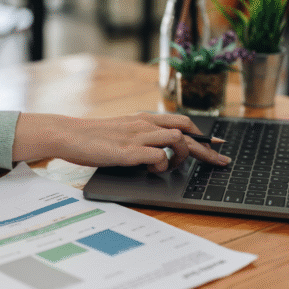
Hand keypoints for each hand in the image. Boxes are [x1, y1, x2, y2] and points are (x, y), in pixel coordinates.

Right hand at [12, 112, 230, 171]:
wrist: (68, 135)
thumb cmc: (91, 137)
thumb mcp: (120, 132)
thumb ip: (139, 136)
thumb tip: (156, 150)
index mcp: (143, 118)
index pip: (181, 121)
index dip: (203, 134)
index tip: (218, 144)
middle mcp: (144, 124)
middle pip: (187, 130)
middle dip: (206, 148)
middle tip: (219, 161)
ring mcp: (138, 136)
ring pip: (177, 140)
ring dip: (183, 156)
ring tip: (174, 167)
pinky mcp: (129, 151)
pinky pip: (158, 157)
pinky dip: (162, 165)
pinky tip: (152, 170)